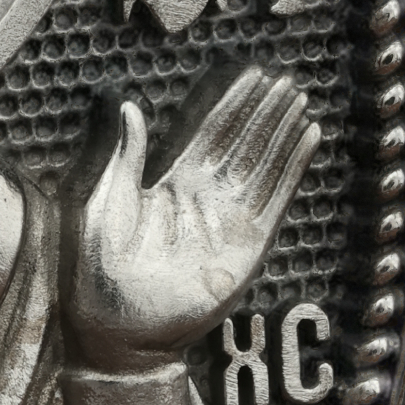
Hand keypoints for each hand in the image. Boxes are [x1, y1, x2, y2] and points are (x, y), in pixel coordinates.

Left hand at [63, 67, 320, 374]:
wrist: (114, 331)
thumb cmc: (96, 271)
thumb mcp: (102, 201)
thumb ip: (122, 154)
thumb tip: (128, 103)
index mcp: (170, 186)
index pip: (209, 133)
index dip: (231, 103)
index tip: (252, 73)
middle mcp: (204, 200)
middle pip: (242, 143)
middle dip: (263, 112)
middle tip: (286, 79)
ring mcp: (228, 223)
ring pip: (262, 164)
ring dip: (282, 132)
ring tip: (300, 99)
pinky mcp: (246, 247)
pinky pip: (275, 199)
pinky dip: (292, 168)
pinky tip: (307, 138)